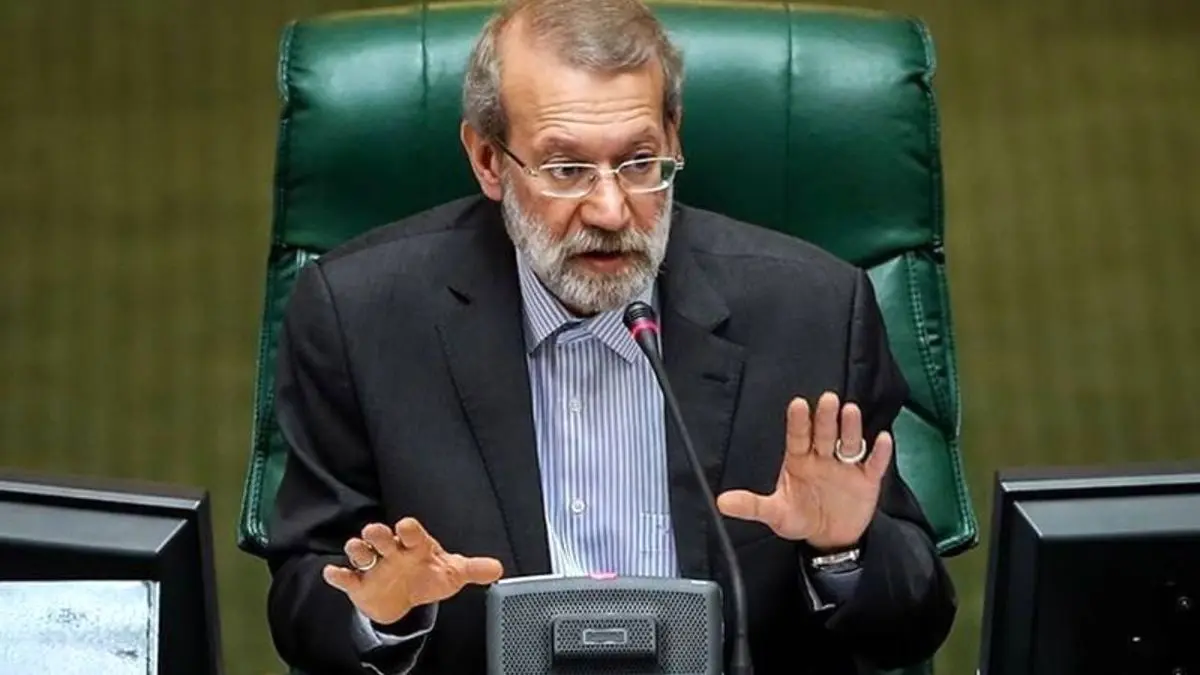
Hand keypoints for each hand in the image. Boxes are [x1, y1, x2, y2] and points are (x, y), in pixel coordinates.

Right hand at [322, 517, 503, 624]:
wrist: (405, 597)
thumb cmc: (427, 575)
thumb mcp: (451, 573)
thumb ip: (472, 570)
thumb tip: (498, 569)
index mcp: (415, 546)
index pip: (412, 533)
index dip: (409, 530)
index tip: (407, 527)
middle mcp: (392, 552)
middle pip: (382, 537)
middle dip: (378, 534)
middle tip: (376, 532)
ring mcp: (374, 566)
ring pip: (361, 552)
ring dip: (357, 549)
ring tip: (357, 548)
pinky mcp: (359, 584)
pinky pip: (346, 577)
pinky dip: (338, 575)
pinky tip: (333, 573)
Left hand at [716, 392, 891, 551]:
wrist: (830, 538)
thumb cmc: (801, 518)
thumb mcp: (775, 513)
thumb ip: (752, 506)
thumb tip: (722, 502)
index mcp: (799, 460)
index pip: (798, 437)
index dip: (798, 421)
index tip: (797, 404)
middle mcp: (823, 457)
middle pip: (825, 434)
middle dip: (826, 418)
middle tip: (827, 399)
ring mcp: (846, 466)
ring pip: (849, 442)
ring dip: (851, 427)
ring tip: (850, 411)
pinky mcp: (866, 480)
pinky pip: (874, 464)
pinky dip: (879, 453)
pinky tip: (881, 439)